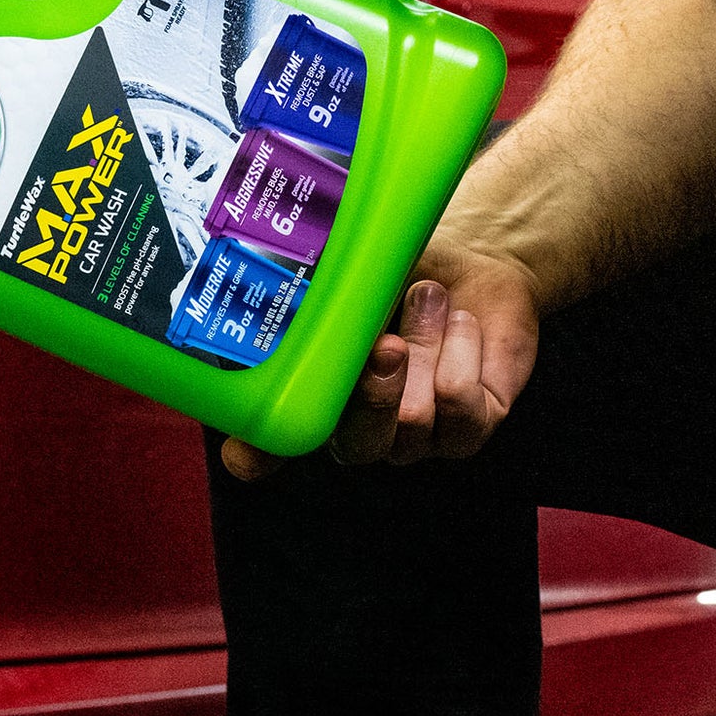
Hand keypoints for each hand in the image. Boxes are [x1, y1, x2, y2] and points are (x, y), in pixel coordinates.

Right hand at [219, 237, 542, 480]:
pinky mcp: (467, 431)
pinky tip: (458, 321)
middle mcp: (354, 432)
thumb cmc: (392, 274)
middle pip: (354, 447)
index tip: (248, 452)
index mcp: (308, 401)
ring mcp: (411, 440)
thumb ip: (305, 296)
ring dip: (426, 344)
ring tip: (427, 297)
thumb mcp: (342, 278)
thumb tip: (272, 285)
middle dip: (373, 393)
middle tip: (387, 343)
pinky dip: (463, 351)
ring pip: (413, 418)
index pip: (261, 452)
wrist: (467, 261)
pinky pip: (462, 407)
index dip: (253, 455)